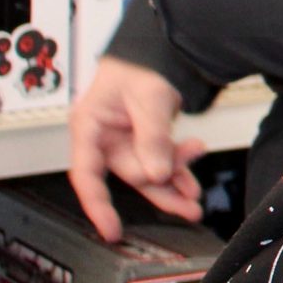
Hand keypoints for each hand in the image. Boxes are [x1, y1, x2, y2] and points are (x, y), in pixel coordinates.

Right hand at [67, 56, 208, 241]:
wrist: (158, 51)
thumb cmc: (138, 66)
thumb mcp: (147, 97)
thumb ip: (152, 136)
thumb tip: (158, 174)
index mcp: (88, 127)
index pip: (86, 175)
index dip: (97, 206)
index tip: (111, 230)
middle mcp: (104, 139)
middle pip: (129, 175)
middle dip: (161, 185)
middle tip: (191, 199)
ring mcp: (125, 142)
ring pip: (149, 172)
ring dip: (174, 182)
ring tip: (196, 194)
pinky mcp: (145, 142)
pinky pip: (161, 162)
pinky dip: (178, 168)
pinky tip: (193, 176)